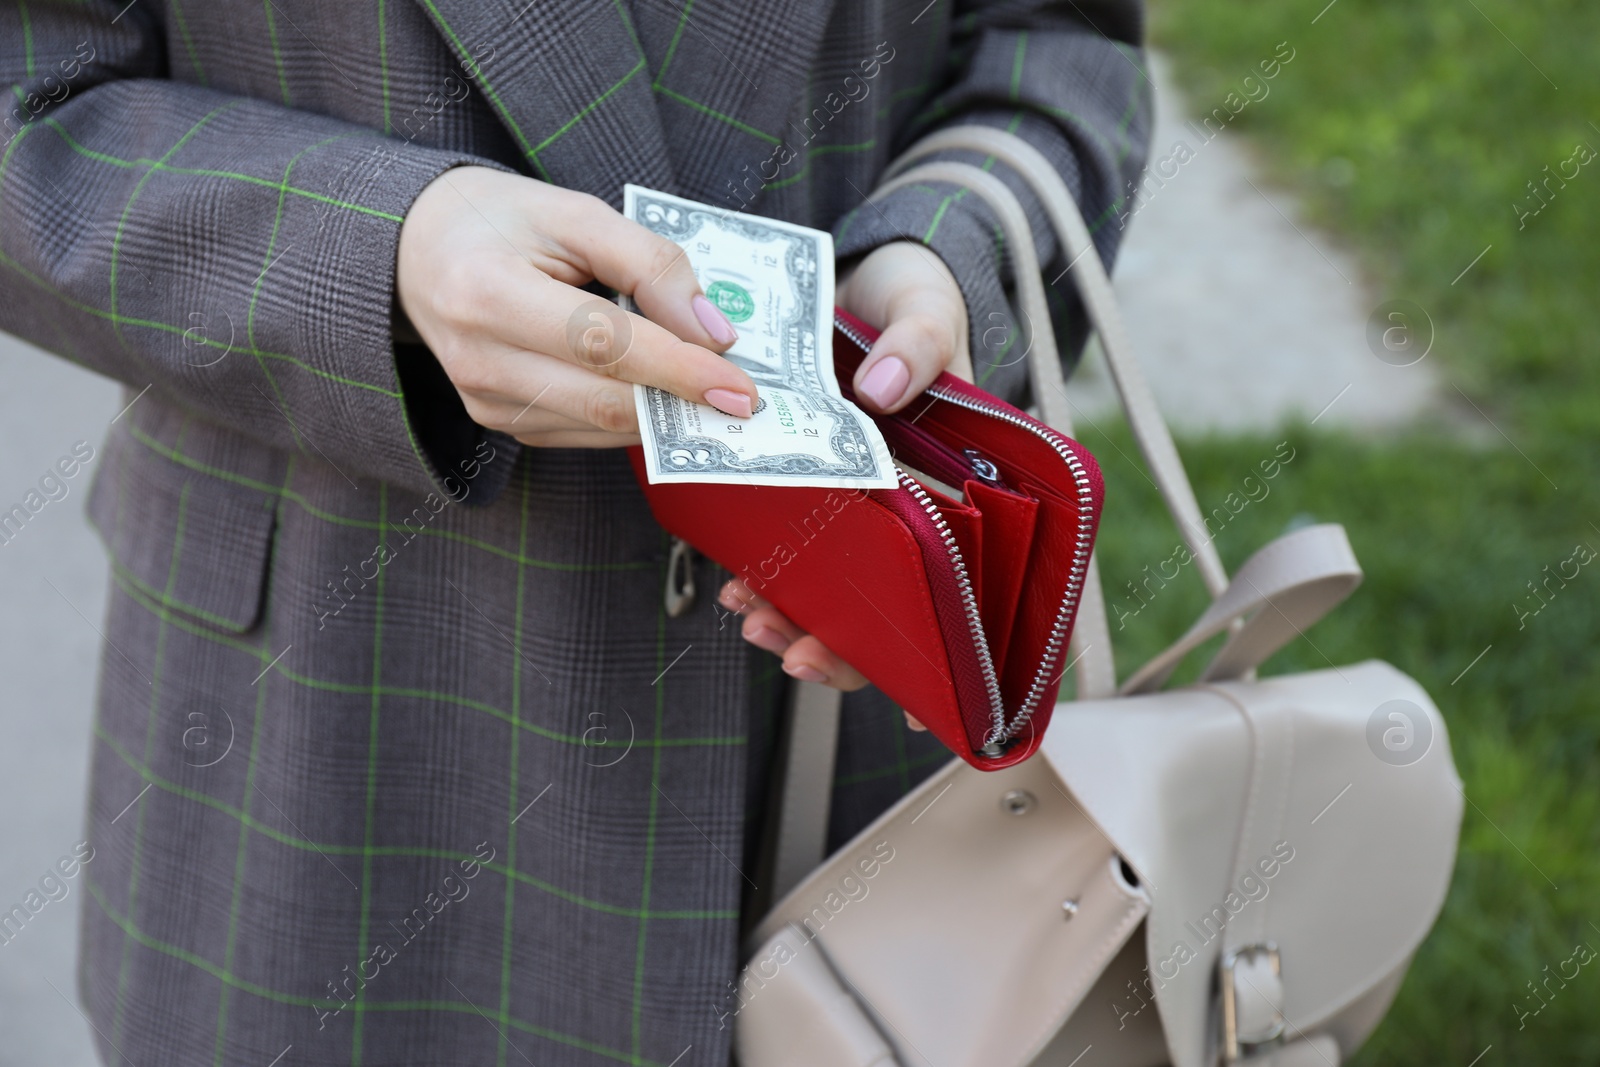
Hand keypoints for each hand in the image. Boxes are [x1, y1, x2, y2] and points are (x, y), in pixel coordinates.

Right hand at [397, 166, 758, 447]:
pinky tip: (657, 391)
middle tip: (747, 399)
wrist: (413, 249)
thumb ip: (650, 263)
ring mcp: (484, 401)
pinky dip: (630, 416)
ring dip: (665, 414)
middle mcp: (479, 359)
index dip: (680, 370)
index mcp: (489, 293)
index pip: (605, 345)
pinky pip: (583, 432)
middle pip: (607, 398)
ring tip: (711, 389)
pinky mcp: (496, 421)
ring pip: (601, 425)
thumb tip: (713, 333)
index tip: (742, 388)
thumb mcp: (575, 212)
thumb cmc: (498, 220)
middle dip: (685, 402)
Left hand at [718, 240, 971, 727]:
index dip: (945, 653)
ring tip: (750, 616)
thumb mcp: (927, 309)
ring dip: (794, 617)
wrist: (862, 280)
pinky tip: (734, 584)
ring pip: (835, 590)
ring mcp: (858, 508)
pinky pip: (786, 548)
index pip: (966, 586)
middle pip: (891, 607)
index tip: (913, 705)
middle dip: (842, 645)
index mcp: (962, 488)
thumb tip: (883, 389)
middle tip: (794, 654)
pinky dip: (763, 572)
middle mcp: (912, 511)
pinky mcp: (806, 492)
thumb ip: (919, 344)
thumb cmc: (913, 303)